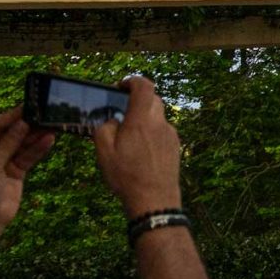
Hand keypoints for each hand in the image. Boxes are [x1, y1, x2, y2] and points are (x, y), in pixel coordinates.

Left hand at [0, 106, 56, 244]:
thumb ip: (7, 143)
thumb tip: (23, 123)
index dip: (10, 117)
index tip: (28, 107)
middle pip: (10, 134)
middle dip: (26, 125)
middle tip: (45, 113)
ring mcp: (3, 162)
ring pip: (21, 144)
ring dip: (36, 136)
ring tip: (52, 124)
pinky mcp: (16, 172)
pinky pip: (28, 157)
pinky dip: (38, 149)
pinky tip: (50, 140)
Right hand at [90, 76, 183, 217]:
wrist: (154, 198)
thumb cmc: (126, 175)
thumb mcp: (104, 152)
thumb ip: (105, 128)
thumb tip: (112, 119)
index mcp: (141, 120)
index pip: (144, 86)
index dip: (133, 81)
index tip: (121, 86)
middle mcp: (160, 122)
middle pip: (153, 100)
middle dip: (137, 101)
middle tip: (122, 111)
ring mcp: (170, 134)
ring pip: (158, 116)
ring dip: (144, 118)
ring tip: (128, 135)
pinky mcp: (175, 145)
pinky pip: (162, 130)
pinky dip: (151, 132)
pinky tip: (140, 149)